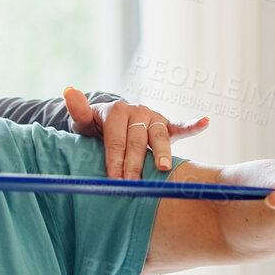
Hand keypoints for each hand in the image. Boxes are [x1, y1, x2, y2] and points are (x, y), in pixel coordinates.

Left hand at [63, 88, 208, 177]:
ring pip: (158, 135)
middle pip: (136, 140)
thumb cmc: (94, 127)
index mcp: (116, 111)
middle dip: (134, 163)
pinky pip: (180, 126)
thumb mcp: (83, 122)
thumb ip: (78, 111)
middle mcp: (136, 111)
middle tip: (133, 183)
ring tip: (164, 168)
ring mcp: (153, 118)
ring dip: (162, 151)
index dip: (115, 158)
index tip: (114, 178)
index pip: (115, 138)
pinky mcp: (166, 125)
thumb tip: (69, 90)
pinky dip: (193, 125)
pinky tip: (205, 123)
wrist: (110, 121)